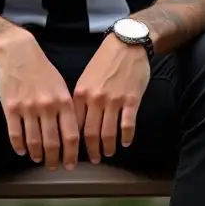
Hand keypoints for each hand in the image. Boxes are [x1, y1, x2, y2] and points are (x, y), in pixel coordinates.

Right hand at [0, 29, 79, 169]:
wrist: (18, 52)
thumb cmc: (42, 70)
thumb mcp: (61, 86)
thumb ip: (66, 108)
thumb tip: (71, 134)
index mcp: (63, 101)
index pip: (71, 136)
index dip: (71, 154)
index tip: (70, 165)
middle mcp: (46, 106)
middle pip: (52, 143)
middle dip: (53, 159)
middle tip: (53, 167)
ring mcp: (27, 108)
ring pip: (33, 141)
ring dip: (36, 155)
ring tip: (38, 159)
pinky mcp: (10, 107)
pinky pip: (15, 133)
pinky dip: (19, 146)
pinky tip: (22, 151)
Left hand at [72, 34, 150, 162]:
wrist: (126, 45)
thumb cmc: (104, 62)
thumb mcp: (85, 78)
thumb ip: (80, 99)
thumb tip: (75, 122)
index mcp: (80, 94)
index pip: (73, 124)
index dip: (73, 142)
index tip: (74, 151)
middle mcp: (94, 99)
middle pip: (90, 133)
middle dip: (91, 150)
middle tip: (93, 160)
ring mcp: (113, 100)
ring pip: (108, 133)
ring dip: (108, 147)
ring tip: (108, 154)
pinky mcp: (131, 100)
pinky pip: (127, 125)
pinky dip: (126, 137)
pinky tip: (125, 143)